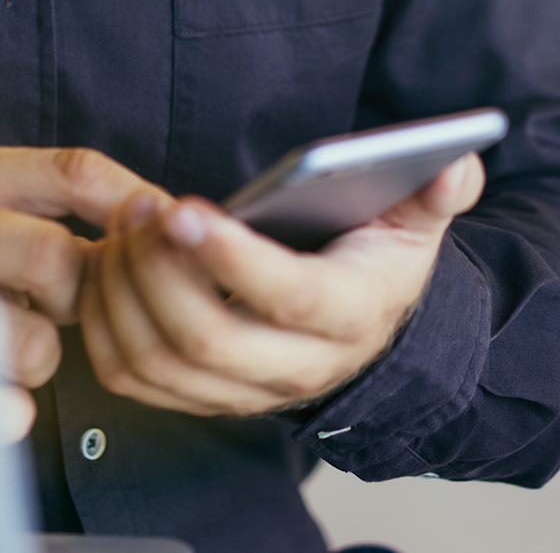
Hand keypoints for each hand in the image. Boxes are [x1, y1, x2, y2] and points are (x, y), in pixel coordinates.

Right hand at [0, 146, 159, 436]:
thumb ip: (44, 198)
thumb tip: (147, 220)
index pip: (73, 172)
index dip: (134, 204)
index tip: (165, 235)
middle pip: (55, 260)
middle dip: (79, 294)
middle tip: (60, 304)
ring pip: (34, 344)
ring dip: (39, 355)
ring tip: (0, 338)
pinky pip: (2, 407)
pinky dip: (10, 406)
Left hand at [80, 154, 486, 416]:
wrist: (360, 331)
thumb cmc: (373, 264)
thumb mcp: (414, 223)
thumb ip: (435, 192)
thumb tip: (455, 163)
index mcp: (347, 314)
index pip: (286, 297)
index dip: (231, 256)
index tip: (184, 206)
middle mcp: (295, 367)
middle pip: (207, 338)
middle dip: (159, 267)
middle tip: (138, 205)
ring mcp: (242, 391)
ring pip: (160, 361)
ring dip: (124, 290)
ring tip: (119, 223)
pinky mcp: (197, 397)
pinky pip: (131, 377)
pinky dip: (104, 322)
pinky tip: (105, 264)